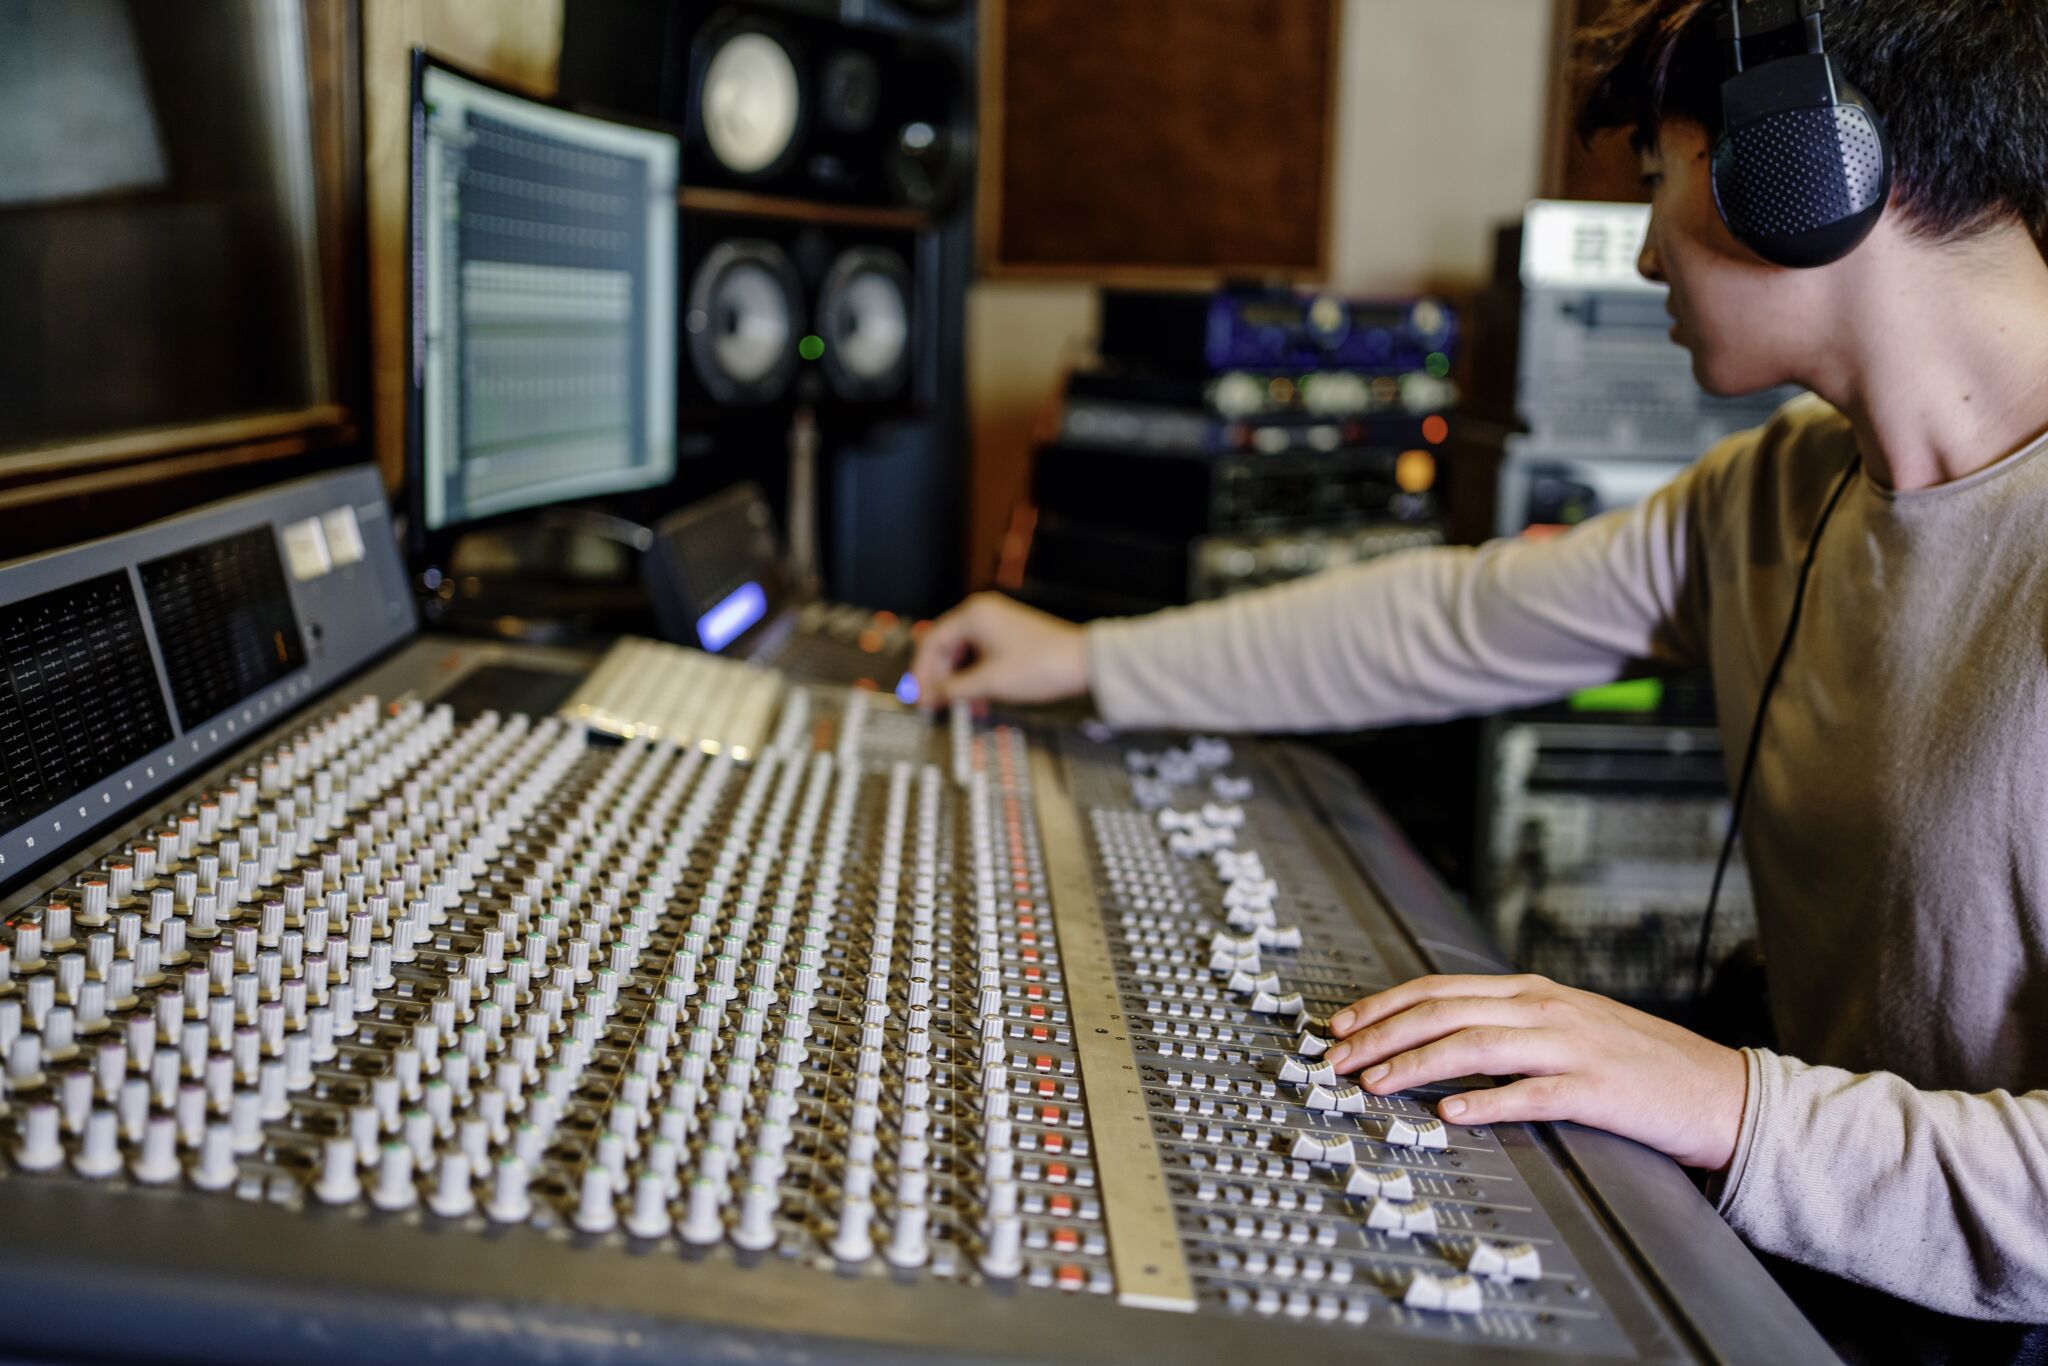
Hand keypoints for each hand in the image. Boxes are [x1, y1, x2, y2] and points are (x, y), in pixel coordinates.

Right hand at [909, 592, 1087, 710]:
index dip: (920, 673)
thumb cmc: (1042, 665)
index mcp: (973, 616)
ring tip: (956, 706)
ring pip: (963, 654)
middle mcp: (983, 614)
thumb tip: (929, 697)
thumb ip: (953, 689)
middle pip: (945, 647)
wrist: (1086, 663)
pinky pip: (980, 655)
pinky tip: (976, 698)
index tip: (916, 697)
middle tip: (932, 704)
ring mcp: (997, 623)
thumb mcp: (990, 682)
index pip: (931, 642)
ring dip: (957, 680)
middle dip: (938, 678)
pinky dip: (974, 676)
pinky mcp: (1010, 636)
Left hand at [1325, 973, 1746, 1169]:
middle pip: (1444, 1011)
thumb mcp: (1564, 1026)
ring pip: (1475, 1044)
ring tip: (1375, 1084)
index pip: (1439, 988)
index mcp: (1532, 992)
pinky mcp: (1596, 1089)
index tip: (1340, 1027)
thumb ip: (1506, 1025)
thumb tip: (1435, 1037)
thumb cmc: (1636, 1062)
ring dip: (1416, 1064)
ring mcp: (1571, 1046)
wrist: (1717, 1090)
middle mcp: (1545, 1010)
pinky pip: (1531, 1093)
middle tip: (1336, 1059)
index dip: (1383, 1006)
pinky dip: (1486, 1101)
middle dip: (1381, 1034)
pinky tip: (1450, 1113)